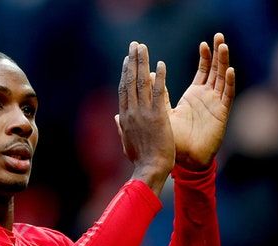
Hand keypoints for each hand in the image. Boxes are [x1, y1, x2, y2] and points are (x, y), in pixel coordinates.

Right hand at [117, 41, 173, 195]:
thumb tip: (116, 117)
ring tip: (143, 47)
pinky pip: (158, 93)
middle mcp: (131, 112)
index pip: (124, 90)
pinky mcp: (157, 117)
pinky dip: (159, 78)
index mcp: (124, 118)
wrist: (149, 169)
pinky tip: (161, 64)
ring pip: (141, 83)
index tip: (127, 59)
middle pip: (130, 81)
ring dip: (142, 62)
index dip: (125, 73)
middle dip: (132, 61)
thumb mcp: (127, 142)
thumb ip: (121, 127)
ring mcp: (143, 113)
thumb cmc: (140, 160)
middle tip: (134, 45)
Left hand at [169, 33, 235, 169]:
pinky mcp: (220, 114)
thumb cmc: (172, 140)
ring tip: (224, 46)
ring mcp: (215, 105)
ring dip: (223, 63)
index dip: (204, 57)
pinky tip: (230, 70)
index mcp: (193, 96)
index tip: (203, 43)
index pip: (202, 71)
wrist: (182, 160)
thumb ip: (159, 95)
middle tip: (218, 36)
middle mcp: (207, 98)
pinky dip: (228, 83)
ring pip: (221, 79)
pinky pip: (226, 96)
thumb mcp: (163, 113)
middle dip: (217, 54)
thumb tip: (148, 76)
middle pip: (215, 71)